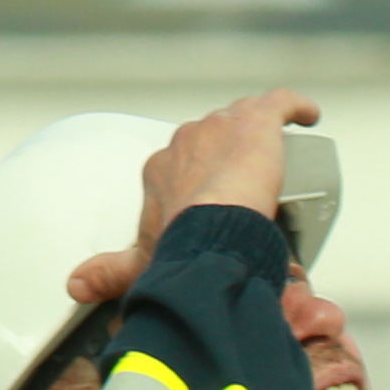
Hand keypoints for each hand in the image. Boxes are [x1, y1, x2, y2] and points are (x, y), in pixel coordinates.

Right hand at [128, 90, 323, 266]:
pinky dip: (296, 107)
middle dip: (228, 153)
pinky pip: (280, 104)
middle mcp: (188, 141)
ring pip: (242, 117)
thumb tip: (80, 286)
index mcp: (163, 169)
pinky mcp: (257, 123)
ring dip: (257, 129)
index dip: (201, 177)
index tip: (216, 196)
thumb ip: (115, 272)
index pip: (183, 163)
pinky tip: (309, 115)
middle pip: (213, 137)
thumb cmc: (180, 245)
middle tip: (251, 180)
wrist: (209, 230)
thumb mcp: (145, 260)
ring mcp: (222, 127)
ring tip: (279, 146)